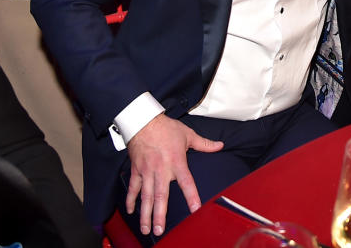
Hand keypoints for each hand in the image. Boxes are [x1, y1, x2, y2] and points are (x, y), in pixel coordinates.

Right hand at [125, 113, 222, 235]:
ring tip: (145, 228)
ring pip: (146, 197)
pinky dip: (131, 200)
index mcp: (176, 162)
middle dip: (160, 215)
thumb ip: (204, 143)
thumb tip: (219, 145)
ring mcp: (147, 171)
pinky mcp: (136, 170)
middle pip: (161, 196)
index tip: (195, 209)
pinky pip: (133, 188)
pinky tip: (131, 212)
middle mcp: (161, 170)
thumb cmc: (165, 128)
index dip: (191, 196)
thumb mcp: (187, 134)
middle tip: (160, 230)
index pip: (186, 182)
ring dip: (145, 214)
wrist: (143, 121)